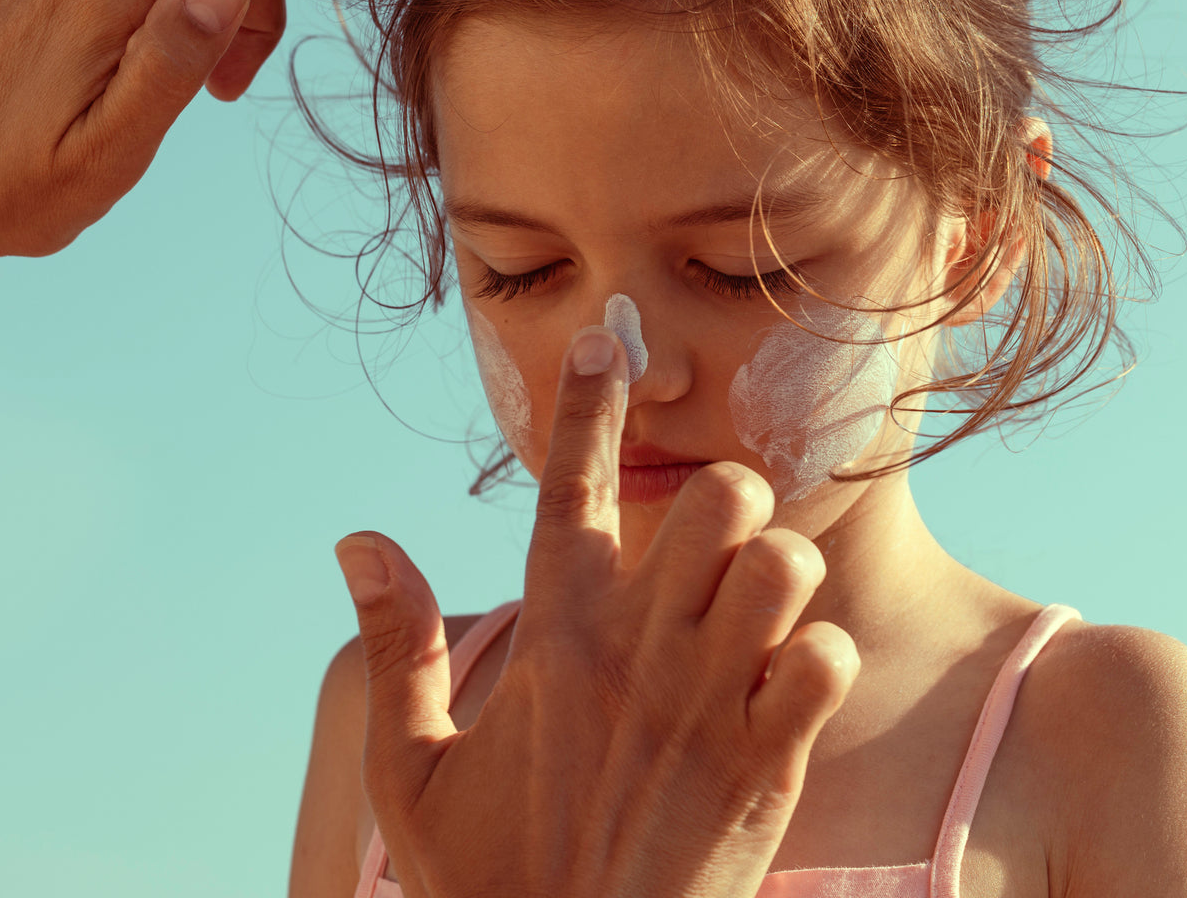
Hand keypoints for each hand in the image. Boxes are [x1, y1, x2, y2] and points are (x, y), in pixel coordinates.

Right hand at [334, 326, 860, 897]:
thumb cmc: (487, 883)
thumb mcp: (412, 772)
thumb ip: (398, 648)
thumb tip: (359, 542)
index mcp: (550, 639)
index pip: (571, 489)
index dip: (584, 405)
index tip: (602, 343)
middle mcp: (634, 654)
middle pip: (714, 496)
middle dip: (721, 496)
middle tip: (707, 540)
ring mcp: (706, 707)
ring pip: (780, 563)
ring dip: (774, 571)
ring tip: (749, 611)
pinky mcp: (765, 767)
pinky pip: (827, 658)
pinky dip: (820, 657)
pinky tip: (787, 682)